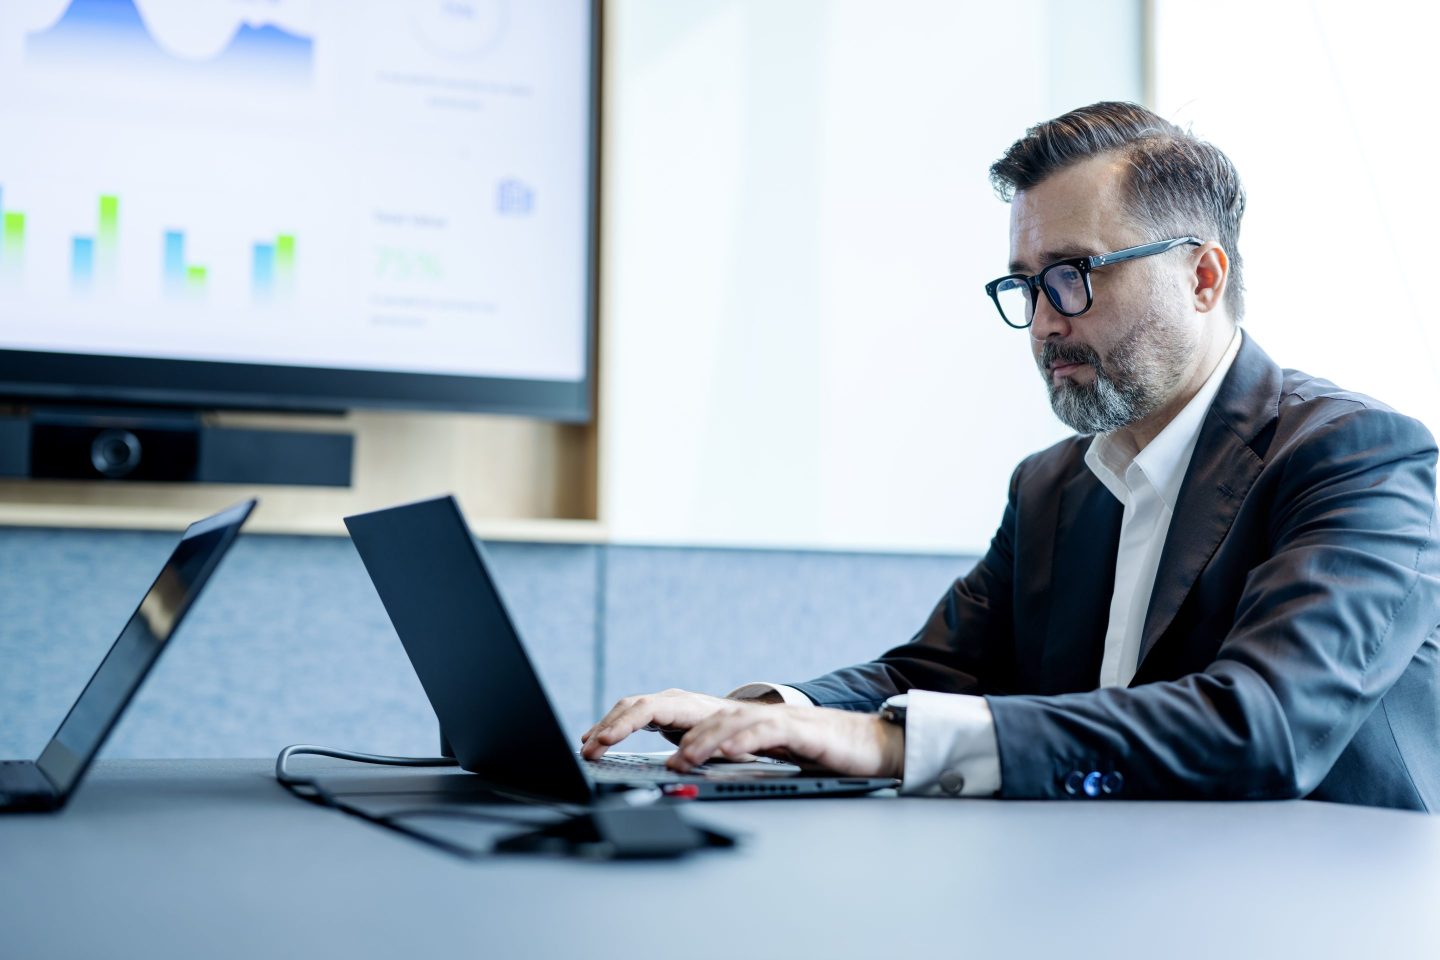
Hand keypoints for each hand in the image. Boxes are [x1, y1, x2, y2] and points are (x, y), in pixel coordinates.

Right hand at [581, 688, 770, 758]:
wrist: (747, 719)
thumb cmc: (739, 732)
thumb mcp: (725, 743)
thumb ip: (702, 750)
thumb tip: (678, 764)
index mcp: (687, 706)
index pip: (648, 709)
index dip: (625, 724)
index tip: (606, 740)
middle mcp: (672, 700)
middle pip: (631, 707)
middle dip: (606, 729)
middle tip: (587, 751)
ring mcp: (664, 704)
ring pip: (626, 710)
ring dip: (604, 729)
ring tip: (586, 749)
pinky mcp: (659, 714)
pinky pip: (629, 716)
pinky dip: (612, 728)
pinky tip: (597, 739)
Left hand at [668, 702, 904, 778]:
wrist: (882, 747)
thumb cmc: (835, 755)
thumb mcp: (788, 758)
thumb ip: (760, 758)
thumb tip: (722, 771)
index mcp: (765, 724)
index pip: (719, 722)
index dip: (692, 735)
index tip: (667, 755)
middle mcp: (774, 716)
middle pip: (721, 717)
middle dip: (691, 737)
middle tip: (669, 760)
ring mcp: (791, 721)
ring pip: (740, 721)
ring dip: (710, 739)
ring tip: (687, 756)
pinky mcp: (809, 731)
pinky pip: (772, 731)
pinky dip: (747, 739)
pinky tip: (729, 750)